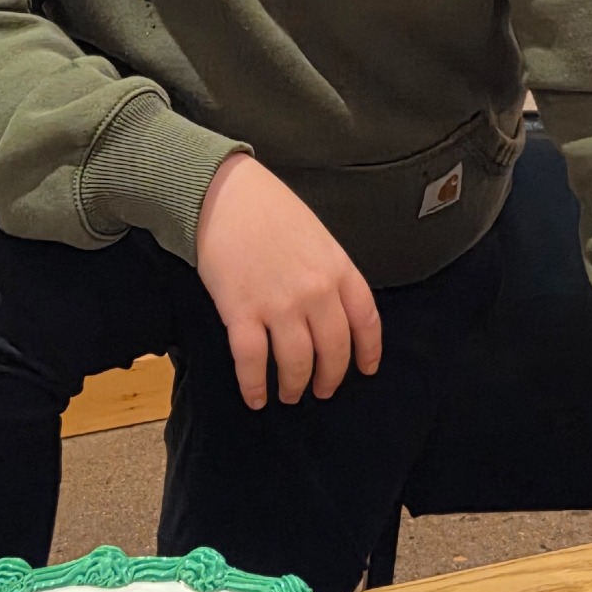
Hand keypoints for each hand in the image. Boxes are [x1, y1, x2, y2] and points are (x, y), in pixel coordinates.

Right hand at [195, 153, 381, 407]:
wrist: (223, 193)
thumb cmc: (269, 208)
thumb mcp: (317, 235)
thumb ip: (330, 272)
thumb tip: (331, 308)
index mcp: (338, 269)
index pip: (366, 320)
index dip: (368, 351)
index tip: (365, 369)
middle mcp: (316, 292)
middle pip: (334, 350)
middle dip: (329, 378)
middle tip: (322, 390)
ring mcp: (280, 305)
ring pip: (297, 363)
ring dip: (294, 386)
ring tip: (289, 395)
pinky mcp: (242, 313)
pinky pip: (252, 362)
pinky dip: (254, 386)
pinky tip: (255, 397)